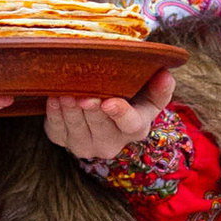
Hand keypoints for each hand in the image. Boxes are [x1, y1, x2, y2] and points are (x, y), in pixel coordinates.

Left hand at [44, 67, 175, 164]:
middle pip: (100, 128)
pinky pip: (57, 131)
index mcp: (136, 128)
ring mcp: (85, 145)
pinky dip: (54, 114)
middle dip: (91, 111)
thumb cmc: (130, 96)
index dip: (120, 114)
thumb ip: (161, 87)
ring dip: (71, 111)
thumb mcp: (150, 94)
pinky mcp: (63, 140)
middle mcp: (110, 143)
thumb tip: (166, 76)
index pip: (130, 124)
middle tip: (84, 95)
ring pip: (77, 130)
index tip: (110, 103)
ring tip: (66, 93)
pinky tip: (53, 98)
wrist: (105, 106)